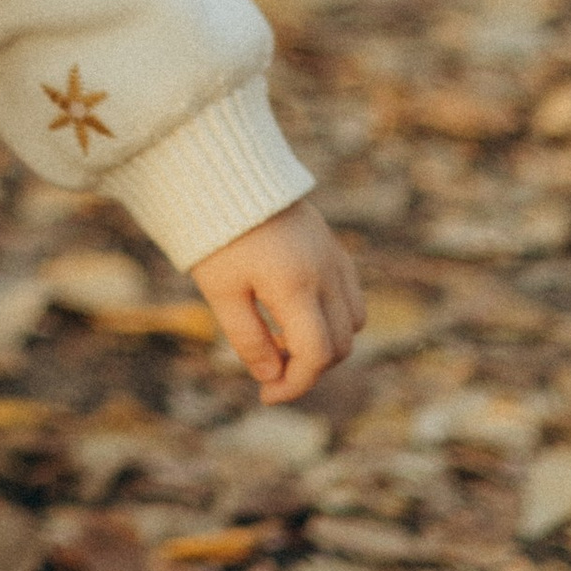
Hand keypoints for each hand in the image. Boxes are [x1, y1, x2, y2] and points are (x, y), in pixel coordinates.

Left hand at [190, 199, 361, 404]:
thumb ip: (249, 339)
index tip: (266, 396)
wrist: (228, 175)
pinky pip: (350, 296)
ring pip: (353, 323)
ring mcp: (335, 259)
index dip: (295, 385)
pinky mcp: (334, 247)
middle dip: (308, 368)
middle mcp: (325, 274)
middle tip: (268, 369)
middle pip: (339, 345)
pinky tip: (294, 313)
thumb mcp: (222, 292)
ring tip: (279, 338)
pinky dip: (332, 317)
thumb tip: (271, 378)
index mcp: (295, 286)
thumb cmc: (217, 235)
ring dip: (325, 343)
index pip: (316, 356)